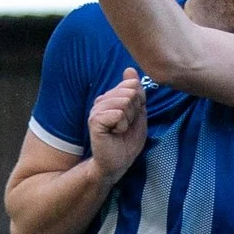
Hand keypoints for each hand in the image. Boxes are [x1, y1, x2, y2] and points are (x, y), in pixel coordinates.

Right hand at [88, 69, 147, 183]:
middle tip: (125, 126)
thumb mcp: (138, 114)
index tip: (132, 118)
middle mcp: (101, 100)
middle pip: (130, 92)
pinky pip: (118, 114)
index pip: (133, 85)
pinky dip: (121, 126)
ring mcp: (96, 109)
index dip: (139, 103)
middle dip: (134, 112)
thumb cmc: (126, 142)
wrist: (116, 164)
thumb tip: (129, 69)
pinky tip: (114, 133)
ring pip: (124, 102)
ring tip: (120, 130)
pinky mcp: (94, 120)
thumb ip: (136, 93)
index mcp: (111, 97)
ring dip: (128, 120)